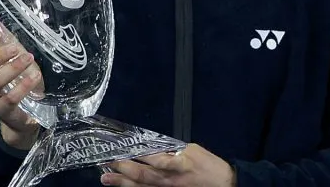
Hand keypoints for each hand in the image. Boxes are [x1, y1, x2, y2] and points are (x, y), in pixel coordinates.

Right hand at [0, 34, 42, 149]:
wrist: (23, 112)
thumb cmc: (16, 78)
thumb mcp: (13, 56)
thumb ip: (5, 39)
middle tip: (15, 48)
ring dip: (12, 68)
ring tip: (28, 58)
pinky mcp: (3, 110)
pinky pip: (9, 99)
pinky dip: (23, 86)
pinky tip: (34, 76)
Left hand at [100, 143, 235, 186]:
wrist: (223, 185)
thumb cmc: (209, 166)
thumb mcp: (194, 151)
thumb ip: (174, 150)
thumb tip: (156, 148)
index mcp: (180, 163)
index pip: (155, 158)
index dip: (137, 154)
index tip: (123, 147)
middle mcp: (171, 180)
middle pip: (143, 175)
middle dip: (123, 168)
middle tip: (107, 162)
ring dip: (122, 183)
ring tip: (106, 178)